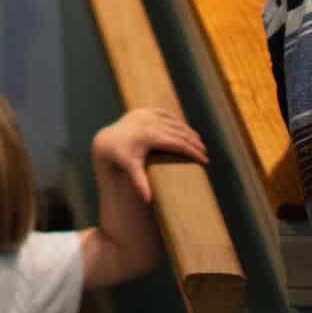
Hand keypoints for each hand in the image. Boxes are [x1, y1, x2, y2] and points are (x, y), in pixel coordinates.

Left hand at [93, 108, 207, 202]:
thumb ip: (140, 184)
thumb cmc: (121, 157)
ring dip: (187, 131)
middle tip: (205, 153)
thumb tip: (148, 202)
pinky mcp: (143, 110)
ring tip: (198, 142)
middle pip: (179, 132)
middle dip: (194, 143)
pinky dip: (176, 120)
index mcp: (150, 136)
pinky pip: (164, 114)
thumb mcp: (131, 169)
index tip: (204, 161)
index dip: (193, 152)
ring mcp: (146, 114)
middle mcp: (149, 122)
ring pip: (174, 122)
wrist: (106, 141)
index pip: (179, 144)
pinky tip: (184, 128)